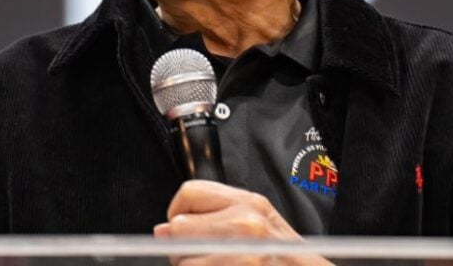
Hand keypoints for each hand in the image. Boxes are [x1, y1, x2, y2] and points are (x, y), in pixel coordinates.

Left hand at [154, 180, 330, 265]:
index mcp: (249, 203)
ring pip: (183, 261)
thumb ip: (212, 219)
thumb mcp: (259, 226)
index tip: (182, 230)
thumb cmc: (289, 259)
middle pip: (179, 229)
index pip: (189, 192)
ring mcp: (244, 255)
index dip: (177, 213)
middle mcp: (246, 224)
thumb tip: (163, 230)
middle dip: (182, 251)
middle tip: (201, 260)